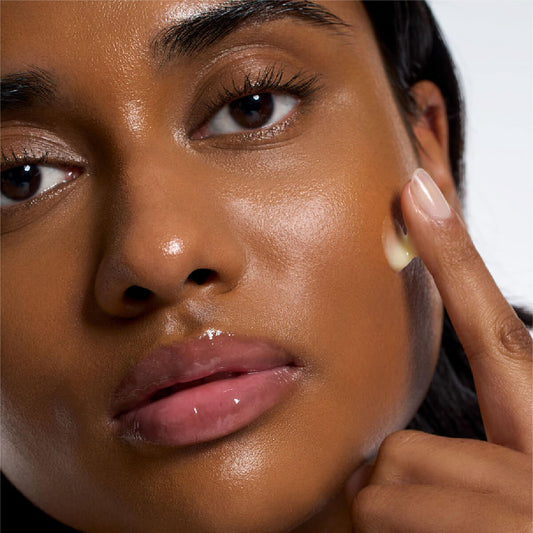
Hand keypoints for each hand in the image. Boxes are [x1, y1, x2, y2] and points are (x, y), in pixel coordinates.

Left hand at [348, 168, 531, 531]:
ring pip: (381, 497)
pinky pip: (380, 522)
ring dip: (398, 526)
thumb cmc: (517, 512)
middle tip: (454, 525)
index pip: (494, 333)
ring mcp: (511, 515)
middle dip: (402, 490)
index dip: (455, 259)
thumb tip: (389, 452)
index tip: (417, 189)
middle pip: (396, 455)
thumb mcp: (514, 474)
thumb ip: (473, 453)